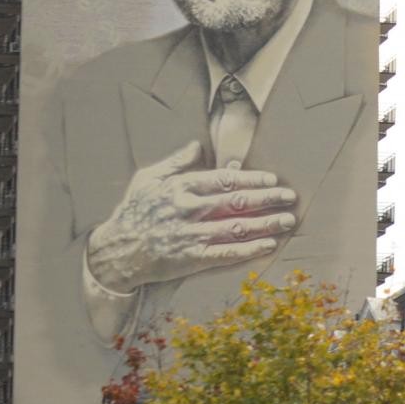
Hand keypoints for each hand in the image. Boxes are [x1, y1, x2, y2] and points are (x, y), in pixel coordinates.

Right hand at [85, 140, 297, 293]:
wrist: (115, 251)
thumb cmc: (133, 212)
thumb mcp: (147, 179)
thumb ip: (176, 162)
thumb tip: (197, 144)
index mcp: (180, 187)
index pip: (224, 180)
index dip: (252, 179)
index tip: (272, 179)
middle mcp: (189, 210)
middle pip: (237, 201)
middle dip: (267, 198)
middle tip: (290, 197)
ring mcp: (191, 235)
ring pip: (237, 227)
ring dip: (266, 223)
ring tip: (288, 219)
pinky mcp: (191, 258)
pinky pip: (227, 253)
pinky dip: (250, 249)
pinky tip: (269, 244)